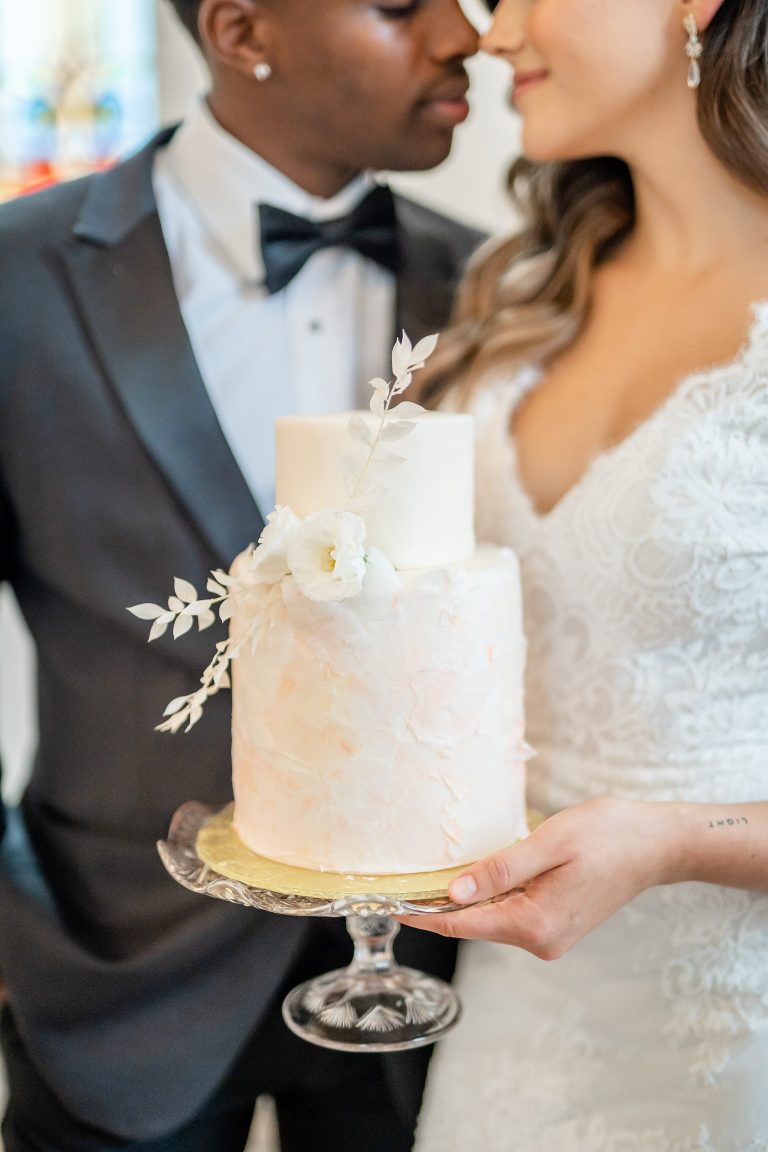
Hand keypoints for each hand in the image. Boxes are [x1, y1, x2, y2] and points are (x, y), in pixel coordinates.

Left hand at [398, 797, 680, 958]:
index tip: (389, 905)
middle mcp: (542, 941)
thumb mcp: (549, 843)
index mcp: (537, 924)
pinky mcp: (556, 926)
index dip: (424, 914)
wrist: (655, 844)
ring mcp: (550, 937)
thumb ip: (500, 870)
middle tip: (399, 885)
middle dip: (439, 906)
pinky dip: (489, 899)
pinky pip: (510, 914)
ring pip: (492, 919)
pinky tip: (474, 880)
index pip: (464, 924)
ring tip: (428, 879)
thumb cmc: (607, 835)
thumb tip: (454, 894)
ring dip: (464, 901)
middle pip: (475, 924)